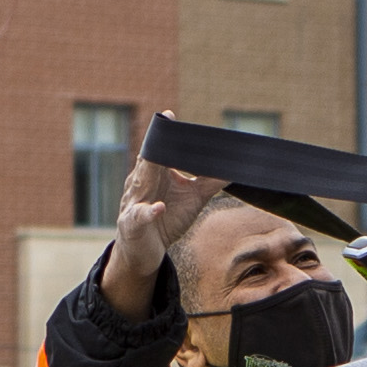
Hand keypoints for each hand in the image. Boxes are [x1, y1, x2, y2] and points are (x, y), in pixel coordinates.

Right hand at [99, 117, 226, 315]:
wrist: (146, 251)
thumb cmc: (167, 219)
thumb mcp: (193, 199)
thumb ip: (210, 182)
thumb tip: (234, 168)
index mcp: (155, 173)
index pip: (158, 149)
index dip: (164, 134)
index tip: (170, 116)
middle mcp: (142, 183)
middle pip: (148, 160)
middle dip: (156, 145)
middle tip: (164, 127)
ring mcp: (135, 201)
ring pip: (140, 181)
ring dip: (149, 172)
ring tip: (161, 162)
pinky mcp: (133, 223)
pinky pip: (140, 215)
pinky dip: (149, 211)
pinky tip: (159, 207)